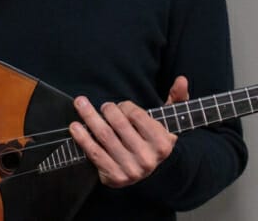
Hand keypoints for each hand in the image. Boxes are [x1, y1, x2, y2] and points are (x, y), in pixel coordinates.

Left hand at [69, 76, 188, 188]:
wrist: (155, 175)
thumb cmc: (157, 140)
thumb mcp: (170, 120)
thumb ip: (177, 98)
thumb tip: (181, 80)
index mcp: (162, 143)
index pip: (135, 115)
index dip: (124, 106)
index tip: (120, 106)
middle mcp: (146, 158)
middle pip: (117, 125)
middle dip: (104, 109)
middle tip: (97, 103)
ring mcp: (130, 169)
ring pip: (104, 137)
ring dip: (89, 118)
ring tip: (80, 105)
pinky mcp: (115, 177)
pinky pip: (95, 154)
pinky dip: (82, 139)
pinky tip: (75, 127)